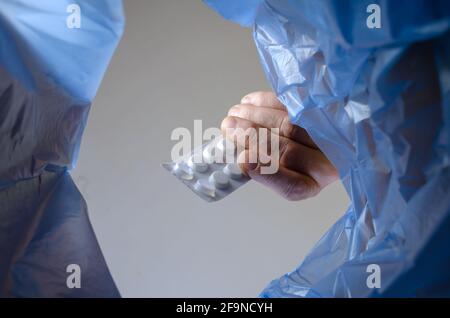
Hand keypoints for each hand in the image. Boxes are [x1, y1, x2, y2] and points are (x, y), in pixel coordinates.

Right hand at [221, 91, 337, 200]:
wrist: (334, 134)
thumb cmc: (298, 156)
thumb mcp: (281, 169)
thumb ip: (263, 168)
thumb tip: (239, 157)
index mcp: (311, 183)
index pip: (293, 186)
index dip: (267, 174)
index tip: (243, 161)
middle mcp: (327, 162)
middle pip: (288, 151)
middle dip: (252, 136)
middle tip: (228, 127)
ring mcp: (331, 134)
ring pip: (290, 125)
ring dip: (257, 116)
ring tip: (234, 113)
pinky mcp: (329, 109)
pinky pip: (297, 103)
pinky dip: (269, 101)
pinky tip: (250, 101)